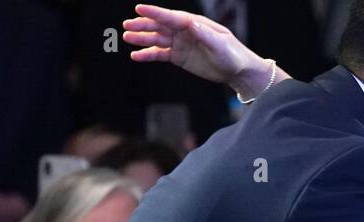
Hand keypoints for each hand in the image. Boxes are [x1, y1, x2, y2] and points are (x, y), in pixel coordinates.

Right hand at [124, 4, 283, 98]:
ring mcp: (180, 43)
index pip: (171, 17)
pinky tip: (136, 56)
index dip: (155, 13)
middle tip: (127, 25)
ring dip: (142, 38)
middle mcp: (185, 31)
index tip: (139, 8)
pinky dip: (148, 55)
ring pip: (157, 39)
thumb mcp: (221, 45)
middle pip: (160, 26)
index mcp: (194, 24)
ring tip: (126, 38)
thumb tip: (191, 24)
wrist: (237, 70)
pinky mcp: (179, 57)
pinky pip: (160, 54)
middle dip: (143, 25)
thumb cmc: (233, 55)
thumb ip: (205, 35)